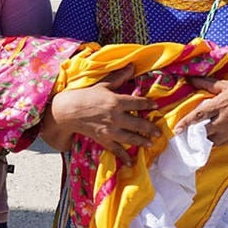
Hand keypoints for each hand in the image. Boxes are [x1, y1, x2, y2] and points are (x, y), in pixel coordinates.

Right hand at [41, 64, 159, 165]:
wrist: (69, 111)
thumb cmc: (87, 96)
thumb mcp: (104, 84)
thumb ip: (120, 76)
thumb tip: (132, 65)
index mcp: (116, 101)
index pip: (137, 103)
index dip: (148, 104)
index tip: (156, 106)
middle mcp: (116, 117)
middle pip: (138, 123)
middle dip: (150, 128)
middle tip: (159, 132)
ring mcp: (110, 130)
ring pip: (130, 138)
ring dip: (142, 141)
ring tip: (151, 144)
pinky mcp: (103, 139)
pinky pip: (116, 149)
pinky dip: (123, 157)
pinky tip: (130, 162)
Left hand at [175, 78, 227, 145]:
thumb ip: (208, 84)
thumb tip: (191, 78)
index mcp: (220, 105)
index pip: (199, 116)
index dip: (186, 123)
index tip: (176, 129)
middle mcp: (222, 120)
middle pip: (202, 131)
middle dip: (191, 134)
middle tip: (181, 134)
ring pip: (208, 140)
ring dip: (199, 139)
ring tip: (191, 136)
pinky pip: (217, 144)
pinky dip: (209, 142)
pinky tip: (205, 137)